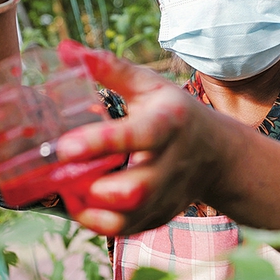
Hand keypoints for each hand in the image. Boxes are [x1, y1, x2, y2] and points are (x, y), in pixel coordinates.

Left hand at [54, 41, 232, 235]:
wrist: (216, 154)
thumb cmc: (173, 112)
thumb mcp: (148, 85)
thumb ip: (109, 68)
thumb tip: (65, 49)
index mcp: (168, 124)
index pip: (137, 136)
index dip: (100, 142)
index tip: (64, 146)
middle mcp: (170, 164)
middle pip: (134, 190)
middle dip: (93, 187)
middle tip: (63, 171)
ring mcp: (166, 196)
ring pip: (126, 218)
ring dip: (89, 207)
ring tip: (68, 186)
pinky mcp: (158, 216)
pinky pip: (123, 230)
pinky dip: (96, 221)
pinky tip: (81, 200)